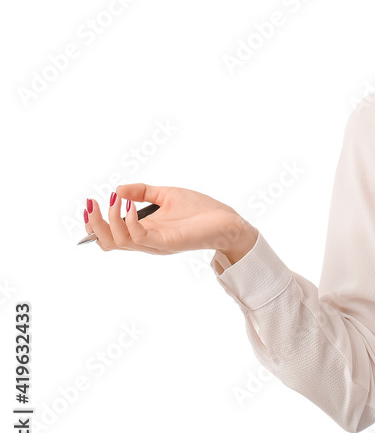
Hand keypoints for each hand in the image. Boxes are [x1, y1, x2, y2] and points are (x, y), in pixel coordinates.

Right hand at [82, 183, 255, 257]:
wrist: (227, 221)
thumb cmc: (200, 209)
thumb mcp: (166, 195)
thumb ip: (143, 192)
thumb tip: (118, 189)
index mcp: (144, 231)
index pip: (109, 236)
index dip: (94, 224)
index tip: (90, 204)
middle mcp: (146, 240)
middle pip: (107, 243)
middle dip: (95, 223)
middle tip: (93, 204)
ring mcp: (155, 243)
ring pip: (118, 242)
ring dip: (109, 220)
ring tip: (114, 201)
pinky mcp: (167, 242)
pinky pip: (139, 236)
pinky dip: (129, 221)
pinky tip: (131, 205)